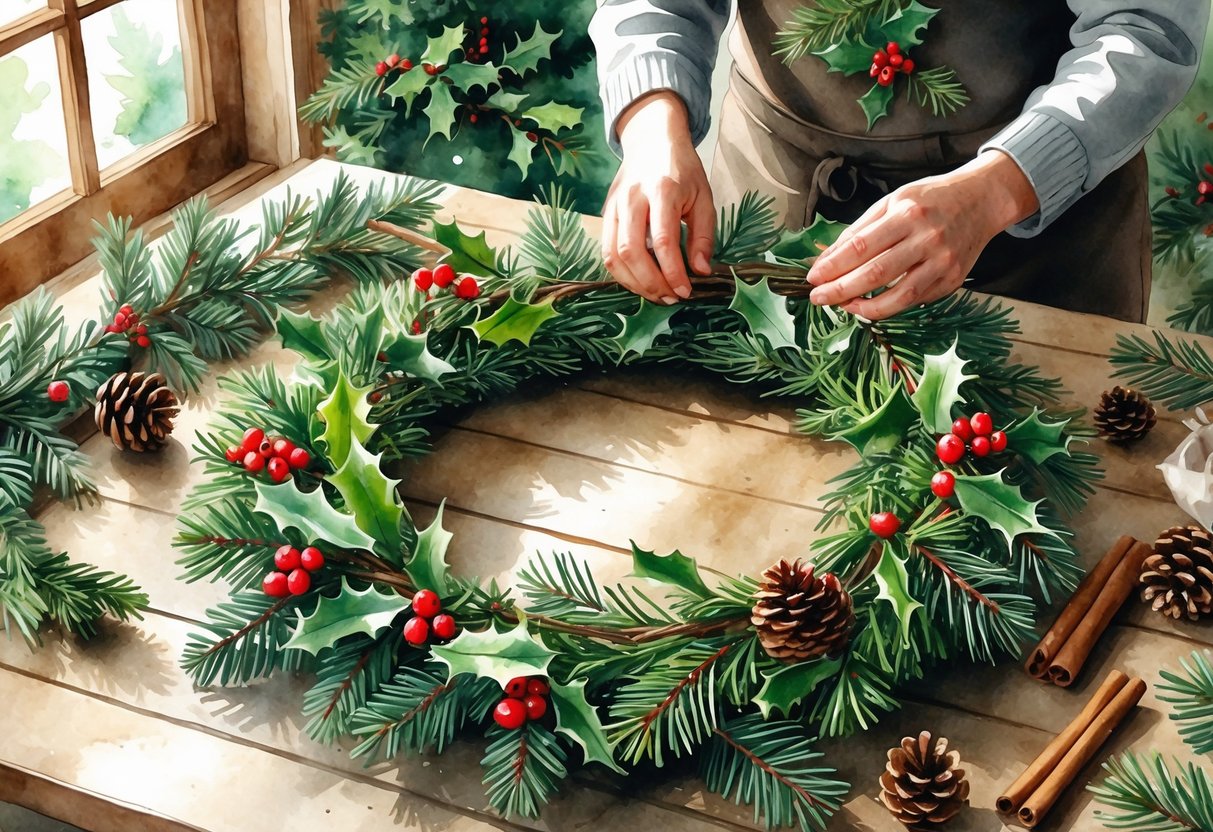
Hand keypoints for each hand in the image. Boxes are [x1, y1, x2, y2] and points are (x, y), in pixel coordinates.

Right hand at [601, 91, 714, 303]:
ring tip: (655, 294)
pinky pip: (605, 250)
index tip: (685, 290)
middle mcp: (633, 198)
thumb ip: (703, 235)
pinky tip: (639, 281)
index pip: (663, 241)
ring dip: (633, 282)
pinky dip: (621, 272)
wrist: (652, 140)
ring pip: (613, 255)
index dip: (673, 273)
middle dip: (651, 283)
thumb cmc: (683, 171)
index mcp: (662, 191)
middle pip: (631, 251)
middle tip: (670, 297)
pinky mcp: (605, 212)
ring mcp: (614, 205)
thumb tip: (700, 271)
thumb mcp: (704, 197)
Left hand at [806, 150, 1038, 319]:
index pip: (860, 246)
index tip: (813, 277)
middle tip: (818, 297)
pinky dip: (889, 306)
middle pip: (875, 274)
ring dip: (863, 307)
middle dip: (840, 290)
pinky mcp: (952, 280)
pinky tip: (870, 304)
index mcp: (906, 213)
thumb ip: (859, 229)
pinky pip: (915, 300)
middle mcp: (927, 238)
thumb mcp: (892, 202)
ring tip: (843, 306)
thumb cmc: (930, 200)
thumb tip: (826, 257)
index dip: (833, 266)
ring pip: (897, 297)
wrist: (981, 201)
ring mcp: (942, 262)